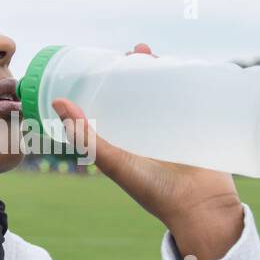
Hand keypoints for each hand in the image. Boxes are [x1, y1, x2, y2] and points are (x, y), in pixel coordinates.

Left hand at [52, 43, 242, 259]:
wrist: (201, 209)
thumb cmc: (155, 192)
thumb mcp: (116, 163)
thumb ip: (87, 138)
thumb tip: (57, 102)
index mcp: (129, 142)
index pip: (118, 104)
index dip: (113, 82)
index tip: (111, 60)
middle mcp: (151, 135)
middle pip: (144, 94)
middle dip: (141, 70)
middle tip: (140, 51)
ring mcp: (178, 131)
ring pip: (170, 94)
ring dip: (166, 72)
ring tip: (161, 55)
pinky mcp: (201, 130)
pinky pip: (196, 103)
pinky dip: (193, 85)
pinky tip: (192, 68)